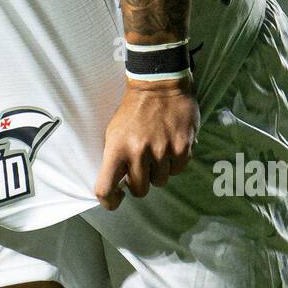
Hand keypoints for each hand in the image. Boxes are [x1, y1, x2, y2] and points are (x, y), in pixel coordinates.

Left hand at [94, 79, 199, 209]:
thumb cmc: (132, 112)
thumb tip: (117, 185)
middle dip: (140, 182)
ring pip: (160, 182)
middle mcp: (139, 152)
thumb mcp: (113, 132)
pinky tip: (170, 146)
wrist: (158, 85)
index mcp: (116, 149)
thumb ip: (114, 158)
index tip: (115, 201)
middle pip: (139, 190)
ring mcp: (162, 151)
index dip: (109, 202)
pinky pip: (177, 170)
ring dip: (158, 172)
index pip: (105, 188)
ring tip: (157, 151)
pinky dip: (174, 163)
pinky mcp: (182, 147)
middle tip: (141, 167)